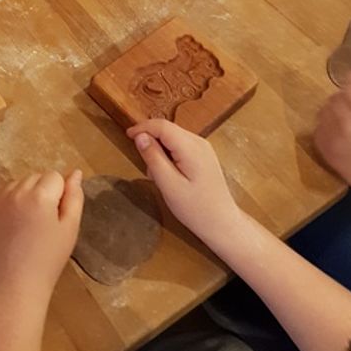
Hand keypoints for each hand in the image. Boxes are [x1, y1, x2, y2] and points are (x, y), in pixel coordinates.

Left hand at [0, 170, 82, 302]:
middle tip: (45, 222)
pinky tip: (15, 225)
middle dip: (44, 192)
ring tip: (29, 224)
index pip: (55, 176)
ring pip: (20, 183)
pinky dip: (12, 202)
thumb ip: (74, 197)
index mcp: (40, 194)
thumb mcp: (70, 228)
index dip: (60, 196)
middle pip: (37, 177)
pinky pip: (4, 194)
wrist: (16, 285)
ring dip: (27, 195)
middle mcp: (17, 191)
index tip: (57, 218)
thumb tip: (76, 173)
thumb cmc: (49, 259)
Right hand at [128, 119, 241, 246]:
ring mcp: (203, 148)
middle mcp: (199, 142)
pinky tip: (169, 176)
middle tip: (145, 166)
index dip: (142, 127)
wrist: (223, 225)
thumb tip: (140, 136)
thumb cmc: (196, 209)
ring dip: (160, 151)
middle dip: (151, 142)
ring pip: (173, 138)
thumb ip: (153, 158)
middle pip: (168, 130)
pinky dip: (169, 156)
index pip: (162, 126)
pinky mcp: (203, 156)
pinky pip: (180, 147)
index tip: (127, 136)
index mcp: (191, 147)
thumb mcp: (169, 185)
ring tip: (158, 176)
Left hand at [314, 72, 350, 207]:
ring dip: (333, 112)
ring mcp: (334, 138)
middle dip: (345, 101)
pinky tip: (340, 134)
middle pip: (335, 97)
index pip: (350, 86)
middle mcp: (347, 124)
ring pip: (324, 110)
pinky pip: (317, 128)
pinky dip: (326, 127)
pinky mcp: (325, 151)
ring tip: (348, 123)